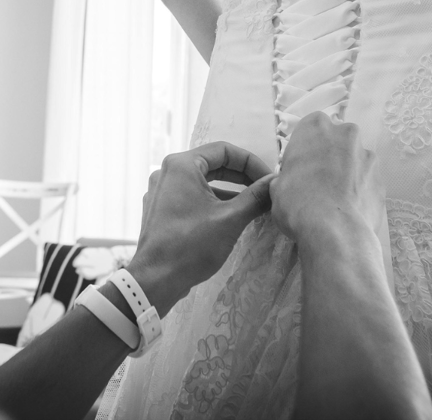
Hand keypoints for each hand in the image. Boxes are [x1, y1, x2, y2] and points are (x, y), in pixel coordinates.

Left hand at [127, 142, 274, 315]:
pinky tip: (232, 216)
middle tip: (265, 190)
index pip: (224, 150)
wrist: (155, 280)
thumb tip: (276, 184)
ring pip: (203, 181)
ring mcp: (161, 191)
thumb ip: (256, 197)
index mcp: (181, 165)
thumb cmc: (191, 246)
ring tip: (254, 204)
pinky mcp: (160, 209)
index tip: (269, 180)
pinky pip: (191, 195)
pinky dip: (213, 201)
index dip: (252, 163)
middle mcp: (167, 172)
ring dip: (230, 190)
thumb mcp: (230, 219)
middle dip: (242, 176)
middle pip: (213, 164)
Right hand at [270, 112, 384, 256]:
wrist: (335, 231)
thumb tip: (290, 182)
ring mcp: (368, 155)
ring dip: (346, 174)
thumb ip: (286, 176)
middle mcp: (346, 133)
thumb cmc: (297, 203)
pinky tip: (348, 210)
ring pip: (354, 160)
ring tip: (335, 201)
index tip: (299, 168)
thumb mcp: (277, 188)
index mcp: (316, 127)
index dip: (304, 149)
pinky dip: (358, 191)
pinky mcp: (382, 178)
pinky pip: (366, 181)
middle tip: (316, 183)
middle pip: (335, 141)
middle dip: (328, 157)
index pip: (309, 128)